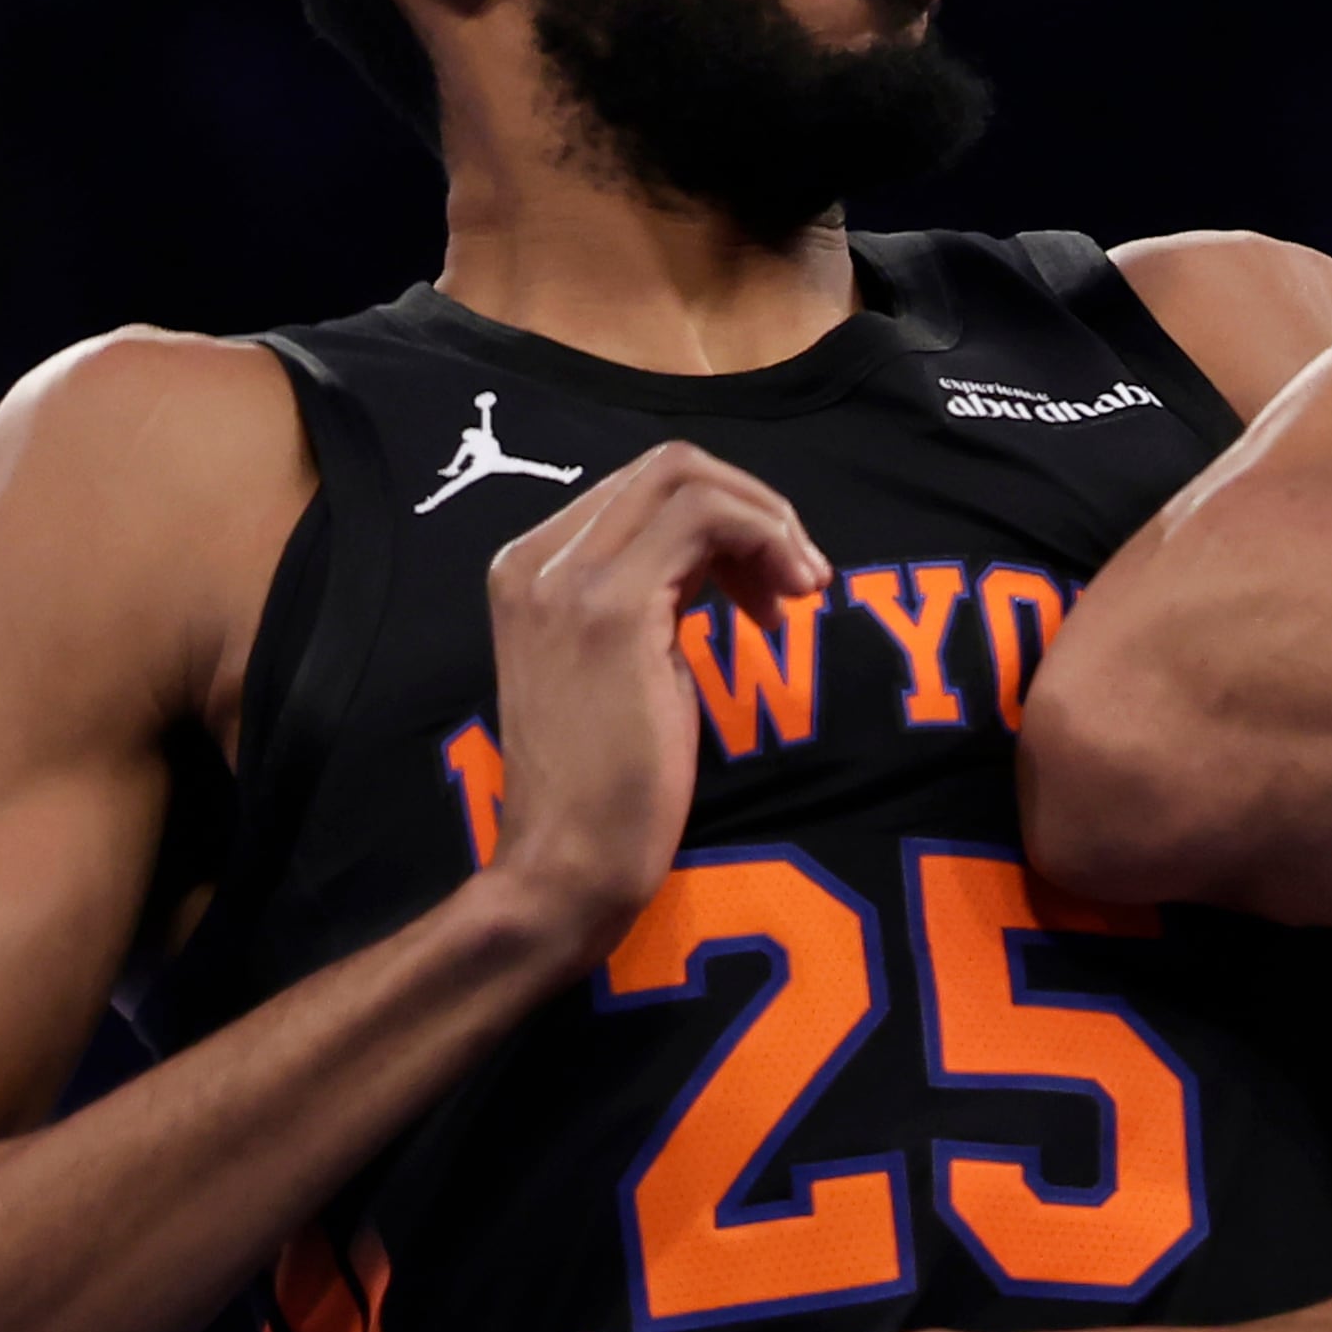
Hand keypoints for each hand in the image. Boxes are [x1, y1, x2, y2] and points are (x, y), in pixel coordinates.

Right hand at [475, 443, 828, 965]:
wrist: (566, 865)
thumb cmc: (609, 783)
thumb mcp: (630, 659)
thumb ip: (656, 590)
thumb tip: (722, 551)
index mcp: (531, 565)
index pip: (645, 486)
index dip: (727, 518)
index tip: (767, 585)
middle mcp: (536, 558)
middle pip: (671, 467)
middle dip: (755, 509)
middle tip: (799, 579)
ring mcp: (566, 579)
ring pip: (690, 479)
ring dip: (768, 523)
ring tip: (800, 592)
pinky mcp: (610, 609)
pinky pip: (708, 519)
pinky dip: (766, 542)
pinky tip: (787, 605)